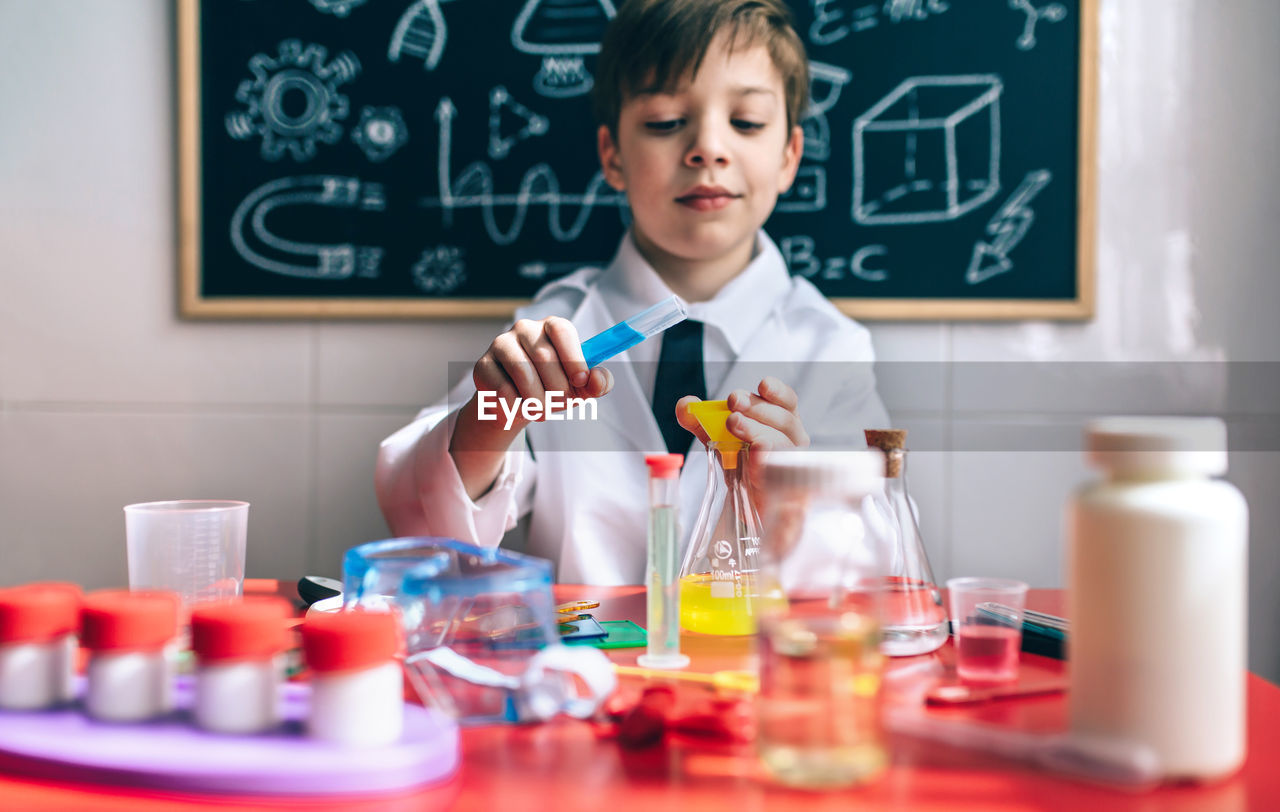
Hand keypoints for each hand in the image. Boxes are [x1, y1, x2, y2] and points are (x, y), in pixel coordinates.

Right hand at [471, 316, 613, 431]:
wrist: (519, 405)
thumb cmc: (554, 388)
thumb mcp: (581, 387)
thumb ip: (597, 382)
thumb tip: (596, 380)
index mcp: (552, 327)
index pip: (562, 331)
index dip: (573, 357)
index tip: (581, 382)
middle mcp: (525, 328)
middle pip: (544, 355)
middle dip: (558, 388)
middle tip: (561, 404)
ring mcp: (501, 344)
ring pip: (522, 372)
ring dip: (537, 400)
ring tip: (542, 410)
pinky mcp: (483, 365)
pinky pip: (502, 389)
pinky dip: (516, 406)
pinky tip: (519, 407)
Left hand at [674, 377, 808, 505]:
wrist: (741, 496)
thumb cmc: (736, 456)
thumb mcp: (715, 434)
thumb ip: (698, 418)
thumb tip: (685, 405)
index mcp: (783, 420)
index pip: (788, 401)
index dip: (777, 391)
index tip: (762, 384)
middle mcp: (793, 440)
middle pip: (784, 420)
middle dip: (757, 409)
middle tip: (733, 403)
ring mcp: (792, 464)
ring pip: (782, 445)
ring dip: (758, 432)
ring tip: (735, 424)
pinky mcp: (787, 489)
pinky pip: (780, 477)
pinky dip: (765, 466)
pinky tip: (752, 461)